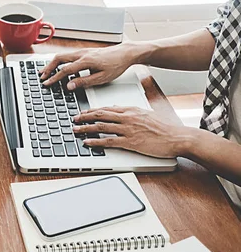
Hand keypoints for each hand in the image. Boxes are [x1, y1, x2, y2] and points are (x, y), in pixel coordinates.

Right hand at [40, 44, 141, 89]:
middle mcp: (81, 54)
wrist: (125, 53)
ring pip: (62, 56)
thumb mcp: (101, 78)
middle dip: (48, 68)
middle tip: (42, 76)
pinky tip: (59, 68)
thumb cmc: (116, 65)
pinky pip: (68, 56)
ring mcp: (82, 51)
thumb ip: (84, 82)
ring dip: (52, 64)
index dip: (54, 78)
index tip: (47, 83)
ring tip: (46, 71)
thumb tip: (69, 86)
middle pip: (59, 59)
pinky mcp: (84, 52)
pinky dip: (60, 61)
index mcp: (85, 61)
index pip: (65, 70)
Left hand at [72, 106, 189, 157]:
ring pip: (101, 127)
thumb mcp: (144, 113)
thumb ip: (129, 111)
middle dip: (84, 117)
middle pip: (100, 116)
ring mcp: (128, 130)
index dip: (91, 110)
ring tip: (76, 130)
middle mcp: (127, 118)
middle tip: (74, 119)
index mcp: (130, 111)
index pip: (105, 108)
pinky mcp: (131, 142)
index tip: (82, 112)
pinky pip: (109, 141)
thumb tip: (115, 109)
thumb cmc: (163, 127)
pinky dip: (96, 141)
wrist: (177, 137)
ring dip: (86, 129)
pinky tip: (88, 142)